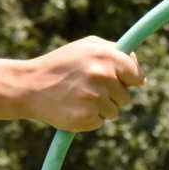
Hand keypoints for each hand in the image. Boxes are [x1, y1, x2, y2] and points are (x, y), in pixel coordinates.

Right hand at [21, 36, 144, 131]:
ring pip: (114, 111)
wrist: (29, 86)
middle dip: (112, 95)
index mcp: (105, 56)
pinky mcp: (87, 117)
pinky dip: (90, 118)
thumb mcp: (86, 48)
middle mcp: (102, 76)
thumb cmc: (61, 65)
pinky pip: (100, 121)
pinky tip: (73, 107)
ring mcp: (95, 97)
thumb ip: (114, 52)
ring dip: (100, 107)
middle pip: (126, 97)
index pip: (137, 75)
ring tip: (78, 97)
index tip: (124, 81)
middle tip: (88, 88)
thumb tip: (138, 68)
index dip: (131, 80)